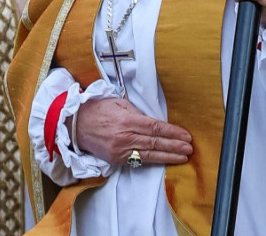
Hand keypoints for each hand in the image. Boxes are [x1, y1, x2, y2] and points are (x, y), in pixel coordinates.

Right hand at [72, 97, 192, 166]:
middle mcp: (125, 137)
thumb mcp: (120, 104)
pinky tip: (165, 160)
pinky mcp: (115, 159)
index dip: (173, 132)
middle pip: (155, 142)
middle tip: (189, 148)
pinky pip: (138, 160)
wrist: (75, 124)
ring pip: (149, 154)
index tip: (186, 135)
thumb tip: (155, 122)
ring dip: (168, 156)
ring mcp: (120, 150)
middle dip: (175, 146)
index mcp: (127, 120)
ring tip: (183, 157)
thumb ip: (138, 113)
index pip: (156, 128)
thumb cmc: (98, 110)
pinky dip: (153, 160)